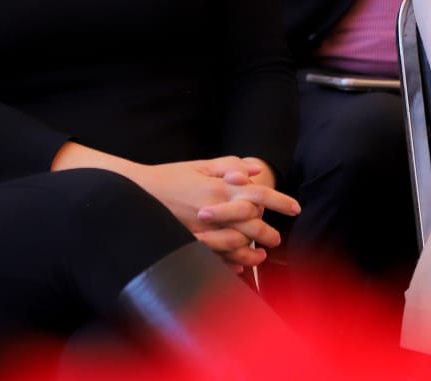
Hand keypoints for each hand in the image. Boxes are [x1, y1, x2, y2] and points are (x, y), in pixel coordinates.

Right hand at [135, 157, 298, 263]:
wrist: (135, 193)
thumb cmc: (168, 177)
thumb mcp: (199, 166)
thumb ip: (227, 166)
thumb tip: (254, 169)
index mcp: (218, 188)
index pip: (258, 194)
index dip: (280, 200)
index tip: (295, 208)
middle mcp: (214, 210)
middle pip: (253, 224)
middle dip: (269, 232)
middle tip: (277, 238)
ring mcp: (203, 230)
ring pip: (238, 245)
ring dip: (253, 252)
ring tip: (261, 255)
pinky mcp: (192, 243)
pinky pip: (218, 258)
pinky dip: (232, 262)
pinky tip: (240, 264)